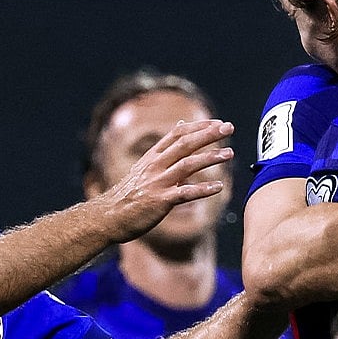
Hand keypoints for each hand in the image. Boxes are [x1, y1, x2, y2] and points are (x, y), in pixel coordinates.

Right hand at [99, 119, 233, 242]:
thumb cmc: (129, 193)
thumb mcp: (144, 166)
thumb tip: (182, 124)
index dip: (199, 126)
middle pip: (185, 144)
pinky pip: (185, 193)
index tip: (218, 122)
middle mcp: (155, 166)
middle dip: (208, 134)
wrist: (108, 217)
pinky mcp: (160, 201)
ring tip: (229, 154)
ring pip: (187, 165)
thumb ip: (165, 148)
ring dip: (210, 158)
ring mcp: (158, 183)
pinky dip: (202, 189)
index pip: (178, 133)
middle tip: (229, 127)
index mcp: (153, 156)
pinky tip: (218, 187)